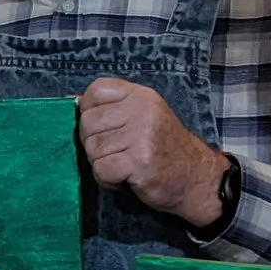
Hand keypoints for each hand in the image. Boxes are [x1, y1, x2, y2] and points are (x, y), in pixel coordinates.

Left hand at [76, 77, 230, 225]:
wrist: (196, 179)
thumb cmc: (165, 149)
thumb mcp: (146, 116)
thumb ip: (114, 108)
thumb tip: (74, 102)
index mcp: (141, 96)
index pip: (96, 90)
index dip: (89, 111)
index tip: (103, 128)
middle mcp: (142, 111)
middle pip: (88, 122)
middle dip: (94, 143)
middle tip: (116, 153)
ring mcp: (142, 136)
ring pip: (92, 148)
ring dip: (102, 164)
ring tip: (124, 166)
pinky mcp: (140, 162)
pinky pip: (101, 169)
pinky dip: (107, 180)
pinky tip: (124, 178)